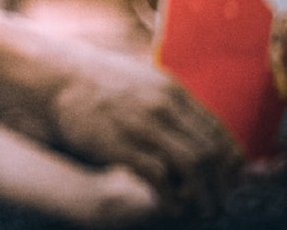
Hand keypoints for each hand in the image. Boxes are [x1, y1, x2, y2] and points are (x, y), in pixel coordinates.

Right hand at [45, 44, 240, 217]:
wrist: (56, 76)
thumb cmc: (95, 81)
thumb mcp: (140, 79)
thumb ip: (168, 100)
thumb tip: (192, 124)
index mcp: (171, 91)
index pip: (218, 132)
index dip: (230, 162)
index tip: (229, 181)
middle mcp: (163, 107)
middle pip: (211, 153)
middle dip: (221, 185)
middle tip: (219, 203)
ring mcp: (142, 125)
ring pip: (193, 167)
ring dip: (202, 194)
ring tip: (200, 209)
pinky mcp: (121, 144)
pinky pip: (160, 177)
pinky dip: (171, 196)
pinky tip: (169, 205)